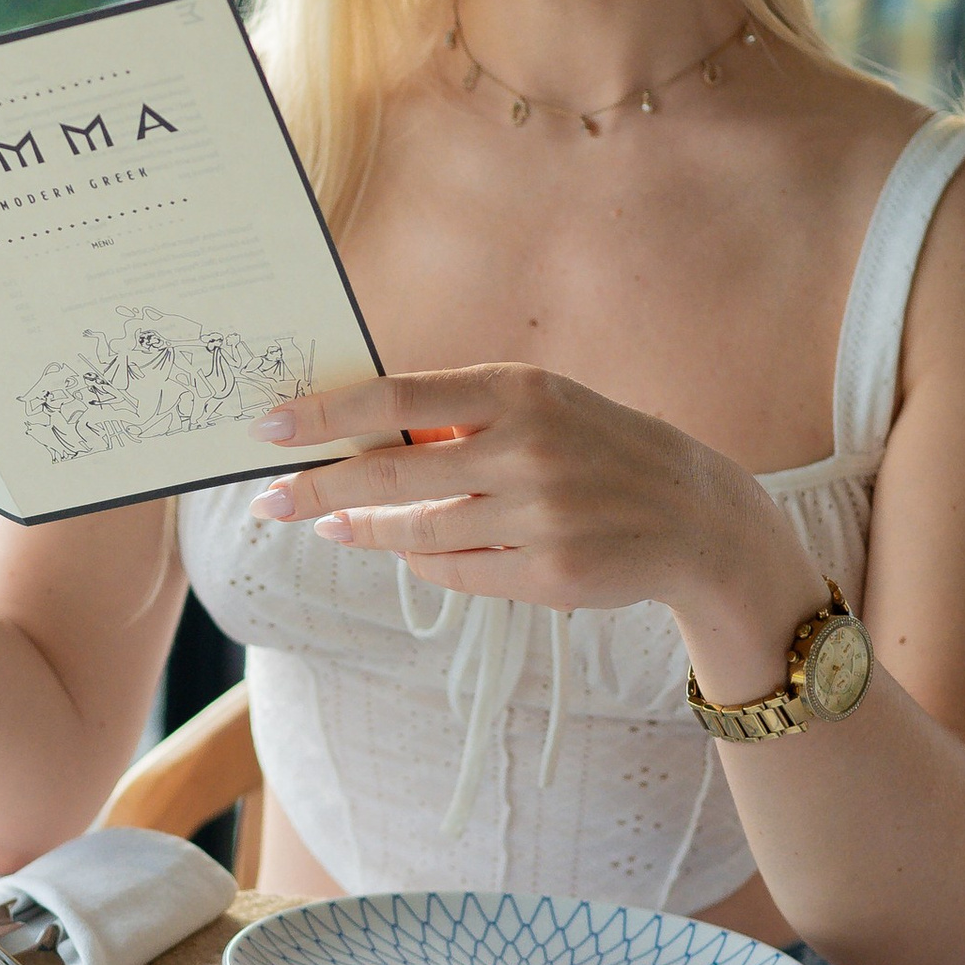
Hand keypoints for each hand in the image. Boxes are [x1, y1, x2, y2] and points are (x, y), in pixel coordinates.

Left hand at [245, 364, 811, 618]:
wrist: (695, 514)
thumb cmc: (595, 447)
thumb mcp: (539, 404)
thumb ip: (459, 413)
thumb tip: (357, 430)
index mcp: (519, 390)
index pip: (397, 396)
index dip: (326, 412)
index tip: (269, 424)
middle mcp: (528, 449)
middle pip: (391, 470)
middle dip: (319, 487)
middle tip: (268, 499)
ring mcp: (541, 516)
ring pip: (417, 531)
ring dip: (364, 530)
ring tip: (332, 526)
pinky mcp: (550, 574)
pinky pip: (456, 572)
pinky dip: (425, 561)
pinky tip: (411, 550)